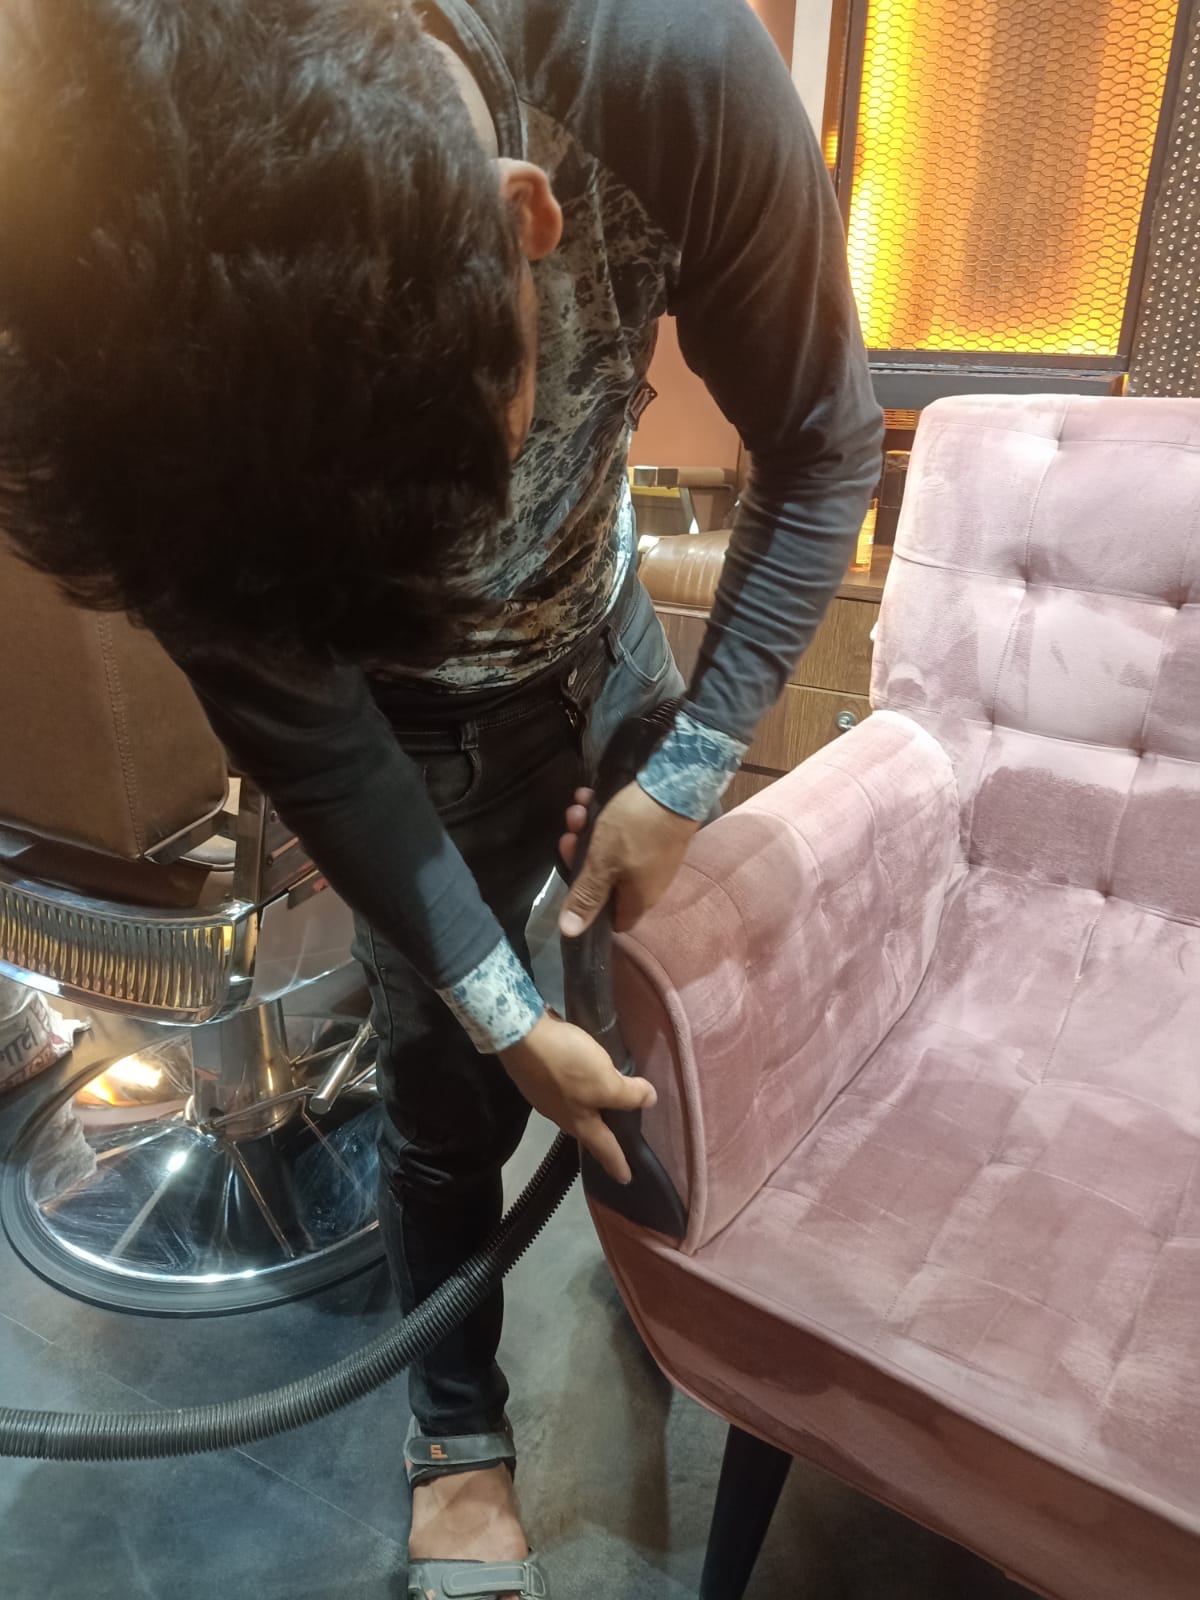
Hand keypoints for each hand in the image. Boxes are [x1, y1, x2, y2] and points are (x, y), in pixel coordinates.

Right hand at [500, 1012, 656, 1183]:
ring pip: (572, 1110)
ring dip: (588, 1111)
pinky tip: (578, 1077)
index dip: (618, 1163)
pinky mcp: (537, 1075)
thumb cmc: (566, 1065)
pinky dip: (575, 1089)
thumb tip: (649, 1100)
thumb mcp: (605, 1081)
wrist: (520, 1036)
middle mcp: (560, 1114)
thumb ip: (628, 1095)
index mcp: (579, 1122)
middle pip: (585, 1131)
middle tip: (615, 1142)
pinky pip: (562, 1090)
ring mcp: (544, 1095)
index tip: (627, 1179)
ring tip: (601, 1106)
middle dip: (600, 1139)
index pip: (604, 1148)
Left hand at [559, 782, 699, 937]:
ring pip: (611, 851)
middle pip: (605, 879)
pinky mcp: (655, 836)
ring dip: (589, 830)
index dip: (589, 904)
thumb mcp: (602, 864)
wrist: (676, 787)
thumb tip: (570, 932)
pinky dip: (606, 819)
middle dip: (582, 853)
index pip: (611, 919)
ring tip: (578, 807)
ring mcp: (653, 859)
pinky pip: (624, 834)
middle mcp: (648, 884)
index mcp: (638, 899)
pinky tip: (590, 797)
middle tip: (570, 832)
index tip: (572, 879)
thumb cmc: (636, 830)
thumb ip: (586, 896)